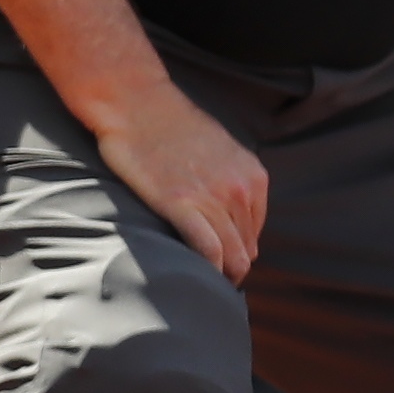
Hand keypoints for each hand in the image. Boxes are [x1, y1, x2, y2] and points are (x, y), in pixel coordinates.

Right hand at [93, 76, 266, 279]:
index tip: (223, 264)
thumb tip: (233, 217)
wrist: (139, 104)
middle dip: (232, 268)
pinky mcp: (181, 204)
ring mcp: (213, 197)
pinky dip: (207, 268)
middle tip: (213, 285)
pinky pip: (206, 248)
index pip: (254, 231)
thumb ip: (232, 183)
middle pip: (245, 247)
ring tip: (205, 288)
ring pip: (231, 253)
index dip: (238, 250)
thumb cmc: (173, 128)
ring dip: (221, 275)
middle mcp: (241, 189)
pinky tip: (199, 278)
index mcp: (254, 177)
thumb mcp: (222, 152)